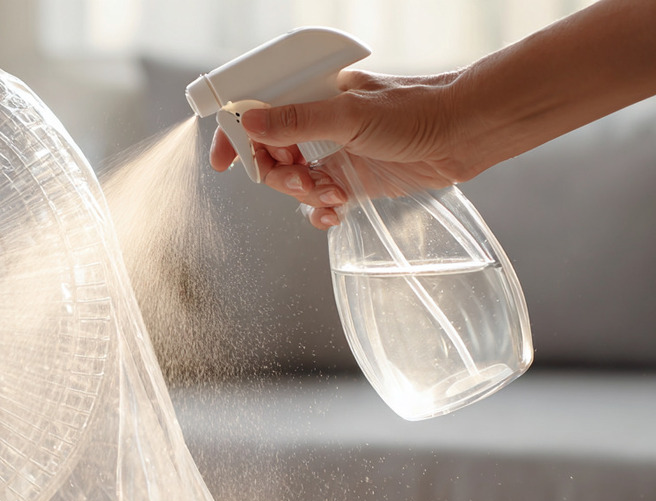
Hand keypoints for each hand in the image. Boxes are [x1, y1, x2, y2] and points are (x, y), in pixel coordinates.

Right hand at [210, 70, 468, 228]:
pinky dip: (319, 213)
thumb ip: (296, 121)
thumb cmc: (415, 112)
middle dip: (278, 176)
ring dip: (303, 196)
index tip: (224, 162)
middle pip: (270, 155)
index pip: (257, 114)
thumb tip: (248, 121)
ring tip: (331, 196)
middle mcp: (317, 124)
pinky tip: (335, 214)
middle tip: (301, 182)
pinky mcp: (351, 180)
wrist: (465, 135)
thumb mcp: (349, 116)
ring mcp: (332, 153)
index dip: (235, 136)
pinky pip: (317, 203)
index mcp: (311, 96)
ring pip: (292, 182)